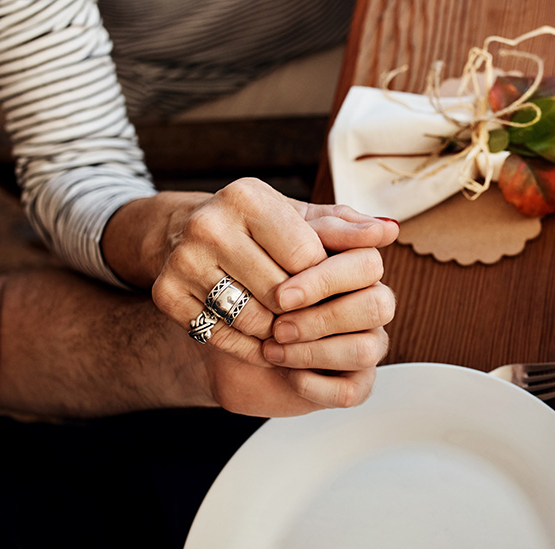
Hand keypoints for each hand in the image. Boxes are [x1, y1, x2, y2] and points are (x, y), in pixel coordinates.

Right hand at [104, 178, 397, 364]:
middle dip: (302, 308)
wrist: (182, 233)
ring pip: (253, 319)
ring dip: (278, 331)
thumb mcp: (300, 219)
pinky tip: (259, 336)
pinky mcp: (166, 294)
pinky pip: (223, 337)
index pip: (305, 257)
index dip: (322, 278)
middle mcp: (208, 224)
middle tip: (307, 311)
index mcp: (246, 196)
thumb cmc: (257, 227)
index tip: (322, 282)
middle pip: (281, 292)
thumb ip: (346, 228)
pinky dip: (249, 345)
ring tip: (285, 323)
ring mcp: (182, 261)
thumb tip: (389, 231)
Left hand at [190, 249, 392, 414]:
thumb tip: (386, 227)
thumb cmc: (256, 281)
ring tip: (273, 350)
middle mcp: (368, 305)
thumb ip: (326, 230)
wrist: (226, 329)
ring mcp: (365, 344)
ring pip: (366, 349)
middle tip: (279, 326)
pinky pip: (352, 390)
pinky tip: (287, 374)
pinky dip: (316, 384)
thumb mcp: (280, 245)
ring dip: (314, 352)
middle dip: (323, 318)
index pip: (368, 264)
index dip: (327, 280)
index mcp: (356, 268)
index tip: (283, 294)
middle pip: (377, 306)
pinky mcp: (352, 382)